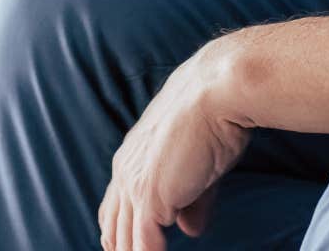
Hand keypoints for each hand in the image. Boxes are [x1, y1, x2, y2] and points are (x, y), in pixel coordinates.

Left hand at [99, 38, 251, 250]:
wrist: (215, 93)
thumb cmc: (213, 118)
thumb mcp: (199, 165)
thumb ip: (192, 201)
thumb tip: (189, 231)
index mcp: (130, 159)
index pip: (114, 208)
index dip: (121, 233)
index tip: (132, 249)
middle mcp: (125, 173)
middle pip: (112, 229)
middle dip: (123, 250)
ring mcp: (134, 186)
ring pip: (124, 241)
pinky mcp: (150, 197)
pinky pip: (143, 245)